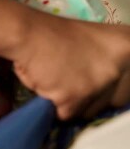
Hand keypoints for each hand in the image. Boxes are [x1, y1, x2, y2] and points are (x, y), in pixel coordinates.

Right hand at [11, 19, 129, 119]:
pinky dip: (56, 107)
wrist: (29, 34)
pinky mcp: (75, 97)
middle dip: (97, 98)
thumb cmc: (57, 35)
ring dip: (76, 104)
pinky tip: (51, 87)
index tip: (102, 85)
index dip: (115, 88)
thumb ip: (112, 61)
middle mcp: (120, 65)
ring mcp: (98, 82)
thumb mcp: (98, 41)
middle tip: (79, 85)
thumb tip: (113, 87)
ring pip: (91, 110)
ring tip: (61, 84)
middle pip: (116, 100)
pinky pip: (68, 114)